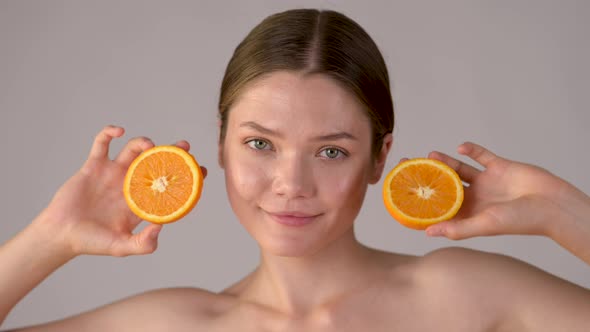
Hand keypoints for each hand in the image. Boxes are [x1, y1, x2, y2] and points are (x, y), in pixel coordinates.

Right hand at [35, 125, 206, 256]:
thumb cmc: (92, 243)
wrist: (61, 235)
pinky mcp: (94, 166)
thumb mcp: (122, 247)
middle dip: (172, 153)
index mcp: (142, 201)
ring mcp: (113, 173)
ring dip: (143, 143)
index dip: (186, 177)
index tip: (202, 169)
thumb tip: (161, 227)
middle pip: (156, 162)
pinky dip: (110, 133)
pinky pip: (103, 144)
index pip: (170, 185)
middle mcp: (130, 184)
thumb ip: (144, 244)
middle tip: (184, 146)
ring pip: (133, 150)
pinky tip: (119, 131)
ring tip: (149, 146)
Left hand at [423, 142, 582, 239]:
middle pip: (445, 186)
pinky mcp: (500, 167)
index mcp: (470, 213)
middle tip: (408, 167)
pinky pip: (482, 155)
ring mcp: (487, 182)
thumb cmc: (520, 220)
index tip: (403, 194)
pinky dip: (471, 149)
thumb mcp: (485, 225)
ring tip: (429, 155)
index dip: (423, 203)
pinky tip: (459, 146)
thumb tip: (428, 233)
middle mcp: (475, 198)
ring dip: (445, 162)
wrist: (552, 205)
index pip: (440, 208)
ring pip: (460, 169)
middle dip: (428, 177)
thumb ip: (457, 228)